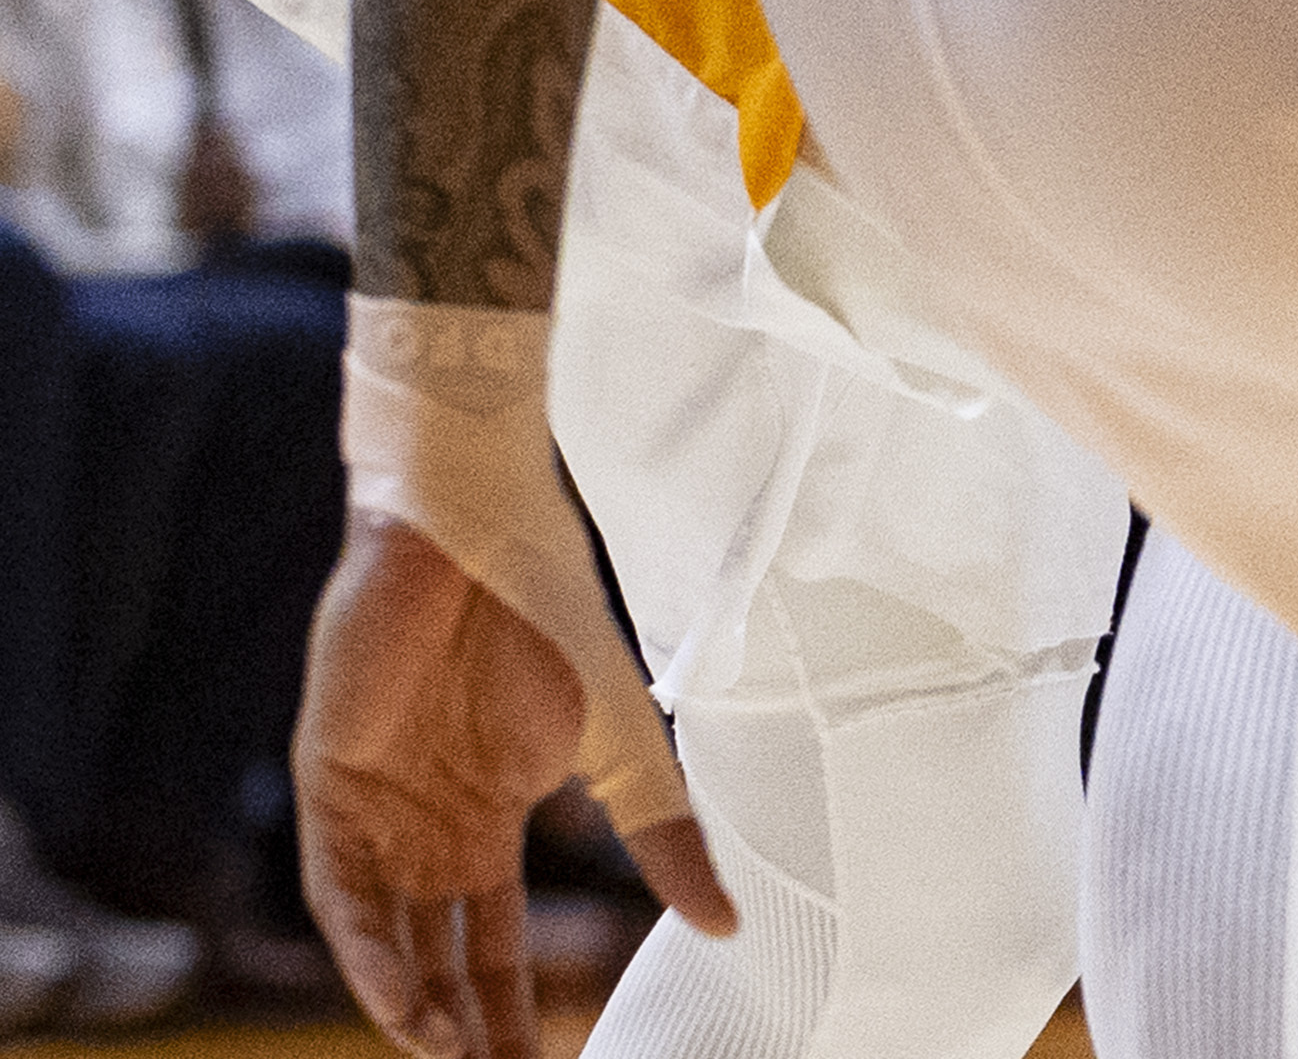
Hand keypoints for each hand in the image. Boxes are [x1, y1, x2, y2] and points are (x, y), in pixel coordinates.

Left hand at [299, 511, 732, 1058]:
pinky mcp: (332, 787)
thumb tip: (727, 922)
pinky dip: (368, 952)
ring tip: (450, 1057)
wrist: (476, 529)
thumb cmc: (550, 615)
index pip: (490, 941)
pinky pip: (339, 893)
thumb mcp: (622, 741)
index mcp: (489, 820)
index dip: (509, 1007)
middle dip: (463, 1026)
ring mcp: (376, 811)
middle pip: (437, 956)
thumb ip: (662, 834)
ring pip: (383, 939)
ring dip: (412, 1005)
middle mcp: (427, 829)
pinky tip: (402, 1001)